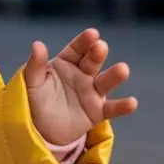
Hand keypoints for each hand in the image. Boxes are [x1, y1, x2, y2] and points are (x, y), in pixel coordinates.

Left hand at [24, 28, 137, 145]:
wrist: (40, 128)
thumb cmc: (36, 100)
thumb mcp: (32, 82)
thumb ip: (35, 65)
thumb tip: (37, 44)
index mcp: (67, 62)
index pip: (77, 49)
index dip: (84, 41)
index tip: (92, 34)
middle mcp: (83, 74)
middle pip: (92, 62)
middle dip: (97, 54)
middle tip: (100, 47)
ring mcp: (92, 92)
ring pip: (106, 81)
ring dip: (115, 75)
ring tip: (123, 70)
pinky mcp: (98, 112)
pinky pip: (111, 109)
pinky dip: (122, 106)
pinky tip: (132, 103)